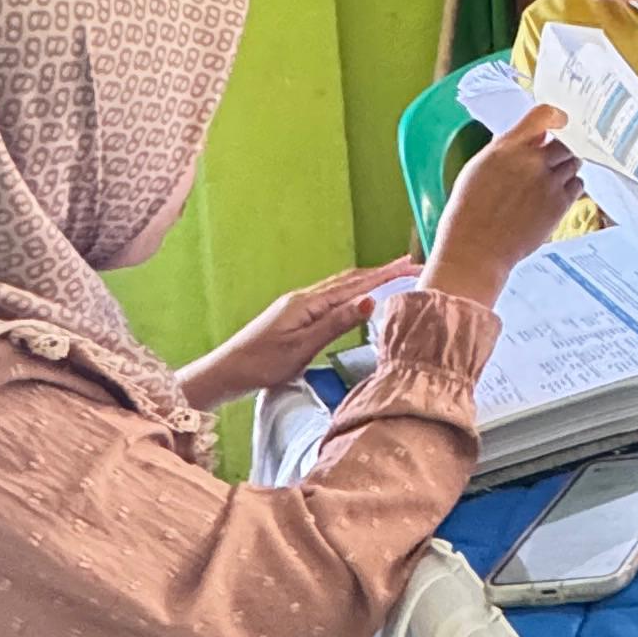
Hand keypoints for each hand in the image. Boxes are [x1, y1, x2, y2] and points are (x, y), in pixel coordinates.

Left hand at [178, 258, 417, 410]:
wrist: (226, 372)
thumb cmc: (262, 364)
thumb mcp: (303, 347)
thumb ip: (337, 324)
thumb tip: (370, 300)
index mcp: (309, 303)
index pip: (355, 285)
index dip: (385, 274)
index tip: (411, 264)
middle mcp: (305, 299)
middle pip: (350, 280)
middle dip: (381, 272)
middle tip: (410, 266)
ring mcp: (298, 307)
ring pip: (340, 288)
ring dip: (367, 281)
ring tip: (391, 276)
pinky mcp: (294, 318)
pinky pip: (331, 299)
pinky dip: (351, 293)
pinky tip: (356, 299)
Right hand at [423, 107, 581, 305]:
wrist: (476, 249)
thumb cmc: (470, 212)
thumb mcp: (479, 169)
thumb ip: (505, 151)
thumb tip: (525, 140)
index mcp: (506, 148)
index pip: (542, 115)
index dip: (556, 115)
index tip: (561, 120)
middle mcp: (531, 161)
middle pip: (564, 141)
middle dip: (561, 147)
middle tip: (555, 157)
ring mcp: (548, 182)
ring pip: (573, 162)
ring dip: (567, 166)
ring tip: (553, 178)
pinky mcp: (559, 204)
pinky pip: (577, 184)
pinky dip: (572, 186)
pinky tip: (558, 193)